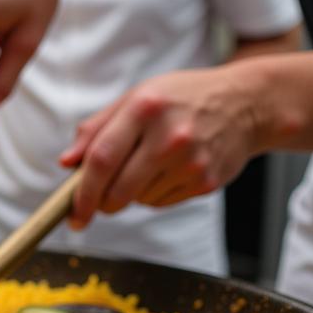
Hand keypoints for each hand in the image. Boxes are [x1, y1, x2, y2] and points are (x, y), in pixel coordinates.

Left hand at [59, 66, 264, 228]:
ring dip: (130, 194)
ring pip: (138, 200)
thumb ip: (96, 128)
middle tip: (97, 201)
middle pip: (117, 190)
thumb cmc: (180, 100)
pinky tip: (168, 171)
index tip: (72, 214)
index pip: (101, 159)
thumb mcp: (136, 98)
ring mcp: (190, 161)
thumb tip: (66, 163)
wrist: (246, 104)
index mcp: (145, 108)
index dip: (81, 192)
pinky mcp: (205, 181)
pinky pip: (160, 203)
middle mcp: (169, 135)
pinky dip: (153, 195)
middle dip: (100, 203)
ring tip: (148, 165)